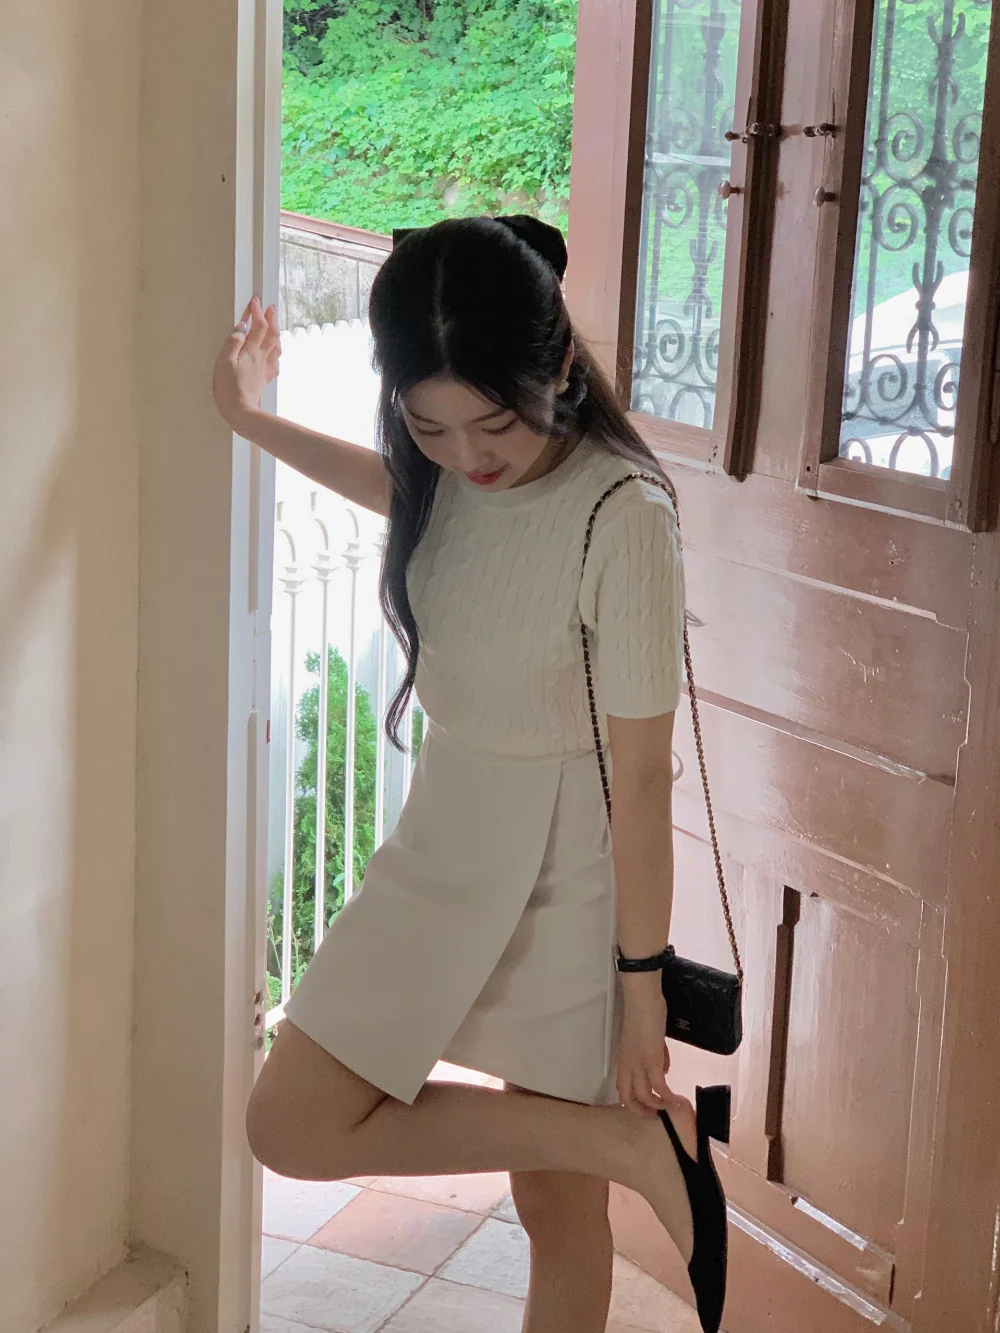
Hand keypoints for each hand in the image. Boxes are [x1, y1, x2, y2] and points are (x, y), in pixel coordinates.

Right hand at [213, 296, 280, 429]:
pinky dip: (276, 353)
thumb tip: (241, 328)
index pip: (258, 326)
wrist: (242, 412)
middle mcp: (261, 358)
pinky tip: (274, 353)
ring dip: (276, 333)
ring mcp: (264, 369)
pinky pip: (274, 363)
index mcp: (251, 352)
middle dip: (271, 318)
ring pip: (276, 347)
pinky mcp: (264, 379)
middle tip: (271, 307)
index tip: (255, 301)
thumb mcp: (224, 363)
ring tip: (275, 325)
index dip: (258, 312)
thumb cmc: (229, 389)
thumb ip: (233, 343)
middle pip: (271, 334)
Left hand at [617, 973, 670, 1114]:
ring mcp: (638, 1064)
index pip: (623, 1089)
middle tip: (657, 1117)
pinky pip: (659, 1086)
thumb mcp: (645, 1040)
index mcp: (624, 1061)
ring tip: (670, 1109)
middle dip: (642, 1111)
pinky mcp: (651, 1060)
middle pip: (628, 1098)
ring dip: (657, 1107)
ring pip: (643, 1097)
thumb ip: (654, 1056)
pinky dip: (667, 1097)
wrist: (643, 1000)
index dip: (633, 1102)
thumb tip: (664, 1071)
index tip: (646, 1108)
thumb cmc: (644, 1014)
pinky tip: (676, 1100)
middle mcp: (627, 1066)